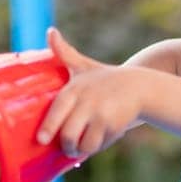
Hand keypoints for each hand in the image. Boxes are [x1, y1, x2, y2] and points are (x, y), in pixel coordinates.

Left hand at [35, 28, 143, 158]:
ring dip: (80, 150)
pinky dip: (96, 147)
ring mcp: (101, 115)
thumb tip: (50, 31)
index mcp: (75, 88)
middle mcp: (87, 101)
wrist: (140, 86)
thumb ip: (65, 52)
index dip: (48, 126)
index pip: (57, 110)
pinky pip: (99, 144)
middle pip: (68, 133)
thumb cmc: (105, 78)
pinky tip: (98, 142)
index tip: (41, 139)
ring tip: (79, 149)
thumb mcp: (84, 65)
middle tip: (67, 148)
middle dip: (66, 145)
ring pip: (84, 143)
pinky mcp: (113, 126)